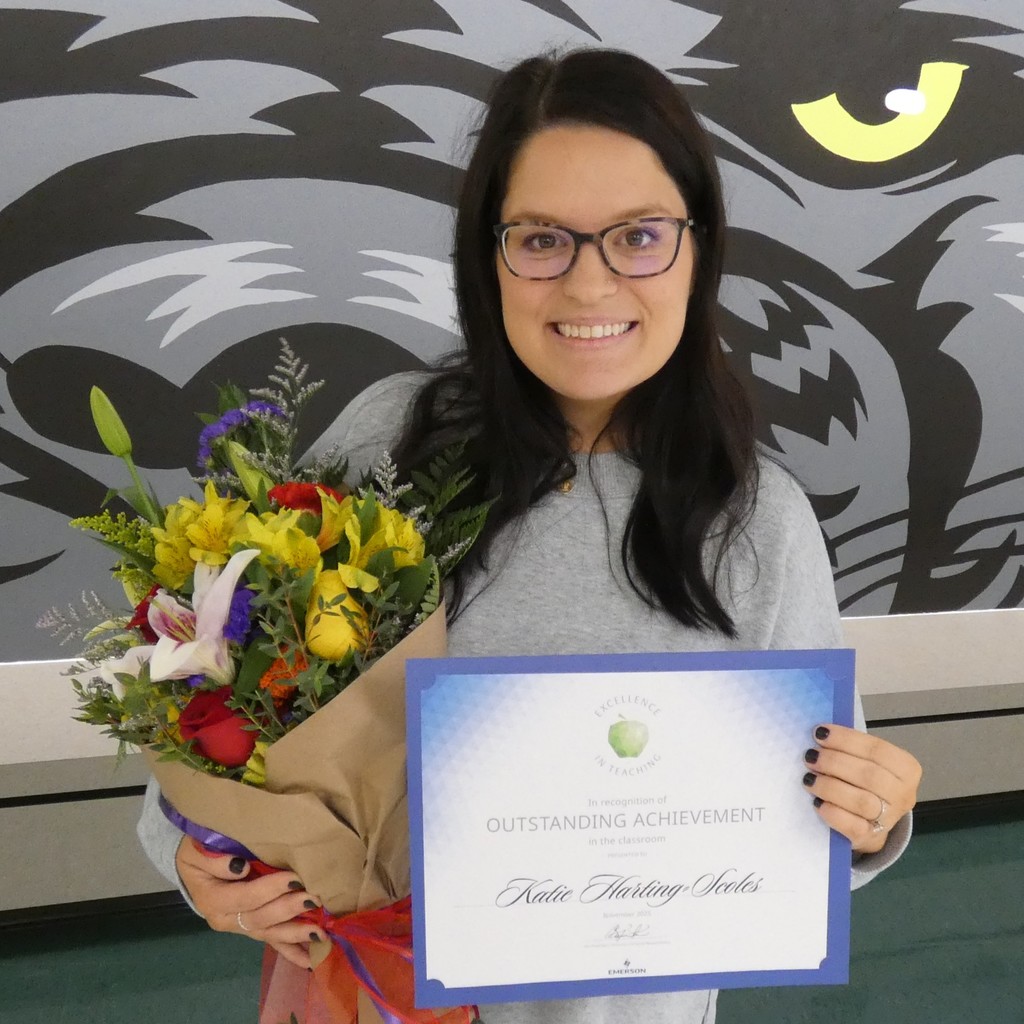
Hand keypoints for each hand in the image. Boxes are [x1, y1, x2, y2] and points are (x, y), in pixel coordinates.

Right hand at [175, 837, 327, 967]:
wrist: (194, 871)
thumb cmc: (197, 856)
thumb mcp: (195, 851)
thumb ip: (214, 860)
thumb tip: (240, 867)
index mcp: (213, 900)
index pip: (245, 898)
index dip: (270, 889)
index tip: (295, 878)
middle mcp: (226, 920)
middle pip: (260, 918)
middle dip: (288, 909)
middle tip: (314, 899)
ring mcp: (240, 927)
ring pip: (269, 934)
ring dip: (296, 933)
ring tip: (320, 933)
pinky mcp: (253, 929)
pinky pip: (273, 942)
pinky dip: (292, 952)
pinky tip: (311, 960)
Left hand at [801, 724, 921, 853]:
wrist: (869, 824)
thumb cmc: (865, 783)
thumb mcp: (866, 761)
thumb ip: (850, 749)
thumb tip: (820, 733)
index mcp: (906, 769)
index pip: (877, 750)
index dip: (846, 739)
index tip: (819, 732)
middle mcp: (904, 795)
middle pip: (869, 775)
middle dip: (834, 762)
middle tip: (810, 756)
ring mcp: (890, 819)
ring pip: (862, 801)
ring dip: (830, 786)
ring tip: (809, 778)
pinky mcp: (871, 838)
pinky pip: (852, 826)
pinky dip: (832, 812)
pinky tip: (817, 803)